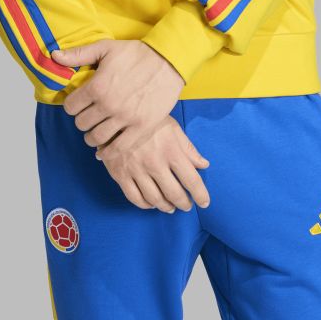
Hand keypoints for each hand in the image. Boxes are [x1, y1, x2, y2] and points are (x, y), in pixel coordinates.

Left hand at [51, 39, 184, 161]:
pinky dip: (107, 153)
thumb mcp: (105, 48)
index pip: (70, 107)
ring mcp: (125, 118)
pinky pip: (118, 148)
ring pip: (96, 138)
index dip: (72, 105)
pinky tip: (103, 151)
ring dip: (92, 136)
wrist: (168, 60)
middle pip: (82, 124)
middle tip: (89, 116)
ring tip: (96, 130)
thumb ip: (78, 54)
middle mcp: (108, 105)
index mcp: (97, 86)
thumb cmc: (136, 53)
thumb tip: (54, 56)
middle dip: (82, 120)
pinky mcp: (141, 128)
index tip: (79, 104)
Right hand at [96, 115, 210, 211]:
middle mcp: (155, 163)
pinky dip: (145, 205)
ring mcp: (136, 170)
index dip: (200, 194)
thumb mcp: (172, 127)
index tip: (204, 202)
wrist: (116, 114)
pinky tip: (151, 203)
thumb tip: (204, 165)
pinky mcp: (120, 174)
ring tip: (170, 207)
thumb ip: (188, 148)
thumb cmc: (148, 119)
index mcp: (171, 150)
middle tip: (187, 205)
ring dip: (166, 207)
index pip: (191, 180)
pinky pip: (134, 198)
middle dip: (184, 203)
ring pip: (154, 199)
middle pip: (174, 193)